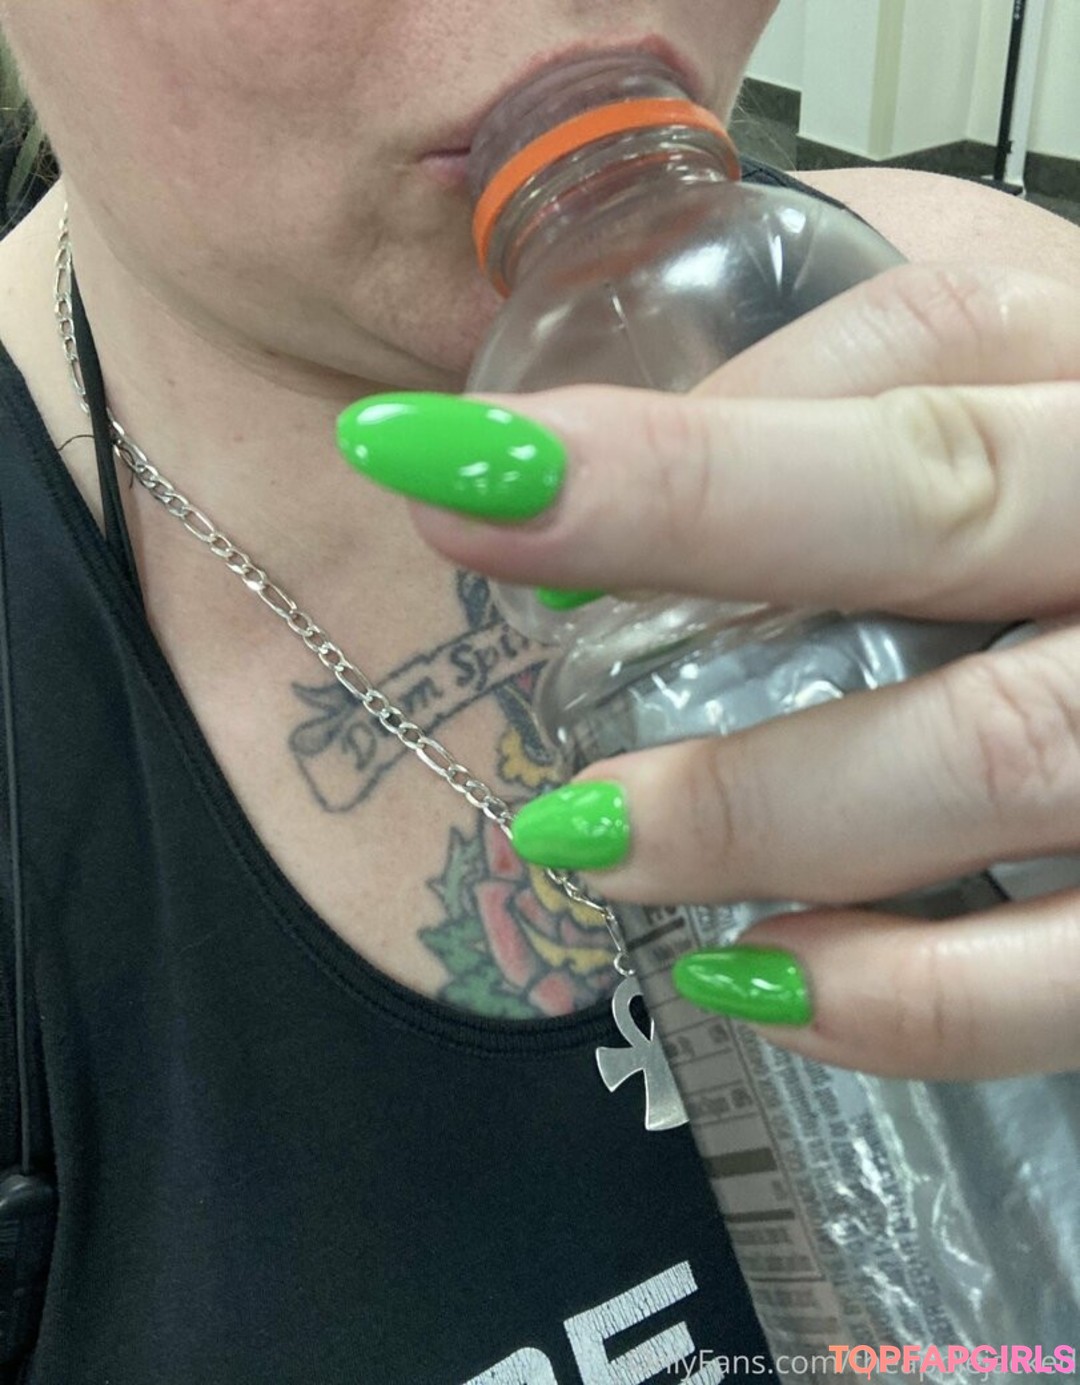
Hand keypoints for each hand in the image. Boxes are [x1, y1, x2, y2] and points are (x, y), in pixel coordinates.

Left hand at [337, 262, 1079, 1079]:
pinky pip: (1076, 969)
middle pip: (938, 496)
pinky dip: (913, 998)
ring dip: (761, 800)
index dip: (696, 407)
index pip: (914, 341)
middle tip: (469, 528)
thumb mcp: (1040, 390)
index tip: (483, 461)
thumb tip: (657, 424)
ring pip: (998, 748)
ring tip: (586, 834)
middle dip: (686, 509)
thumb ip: (885, 378)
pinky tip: (761, 984)